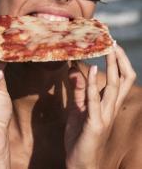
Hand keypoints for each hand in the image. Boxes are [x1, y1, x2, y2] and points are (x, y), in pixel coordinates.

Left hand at [65, 45, 135, 168]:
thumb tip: (74, 69)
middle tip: (112, 41)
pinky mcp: (95, 123)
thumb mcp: (77, 108)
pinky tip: (91, 70)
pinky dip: (94, 84)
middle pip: (124, 79)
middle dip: (120, 59)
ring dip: (112, 66)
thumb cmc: (80, 136)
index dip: (119, 61)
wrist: (79, 163)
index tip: (112, 44)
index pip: (122, 79)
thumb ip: (78, 90)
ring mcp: (105, 115)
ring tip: (108, 49)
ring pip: (116, 87)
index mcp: (108, 104)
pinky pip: (95, 101)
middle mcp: (111, 108)